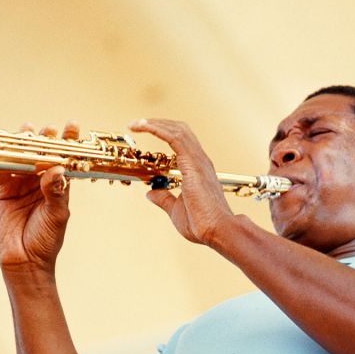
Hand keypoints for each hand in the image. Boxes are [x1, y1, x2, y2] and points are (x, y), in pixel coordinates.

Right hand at [0, 122, 78, 276]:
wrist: (24, 260)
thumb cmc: (46, 241)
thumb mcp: (56, 216)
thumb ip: (55, 193)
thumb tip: (57, 170)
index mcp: (59, 188)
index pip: (65, 160)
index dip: (68, 143)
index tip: (71, 126)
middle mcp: (41, 183)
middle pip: (42, 155)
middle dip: (45, 140)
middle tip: (48, 129)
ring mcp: (22, 185)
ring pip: (22, 159)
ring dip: (23, 145)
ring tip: (27, 130)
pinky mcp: (4, 190)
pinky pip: (1, 170)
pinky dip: (0, 158)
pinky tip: (2, 146)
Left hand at [130, 118, 233, 245]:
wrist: (217, 230)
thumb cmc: (202, 223)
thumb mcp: (175, 209)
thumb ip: (164, 198)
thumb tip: (150, 193)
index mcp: (197, 169)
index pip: (182, 142)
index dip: (163, 133)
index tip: (145, 133)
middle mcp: (200, 160)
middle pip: (180, 130)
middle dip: (159, 123)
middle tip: (138, 124)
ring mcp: (198, 160)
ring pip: (177, 130)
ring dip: (155, 123)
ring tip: (137, 123)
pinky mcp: (192, 163)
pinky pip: (174, 138)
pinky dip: (157, 129)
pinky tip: (143, 127)